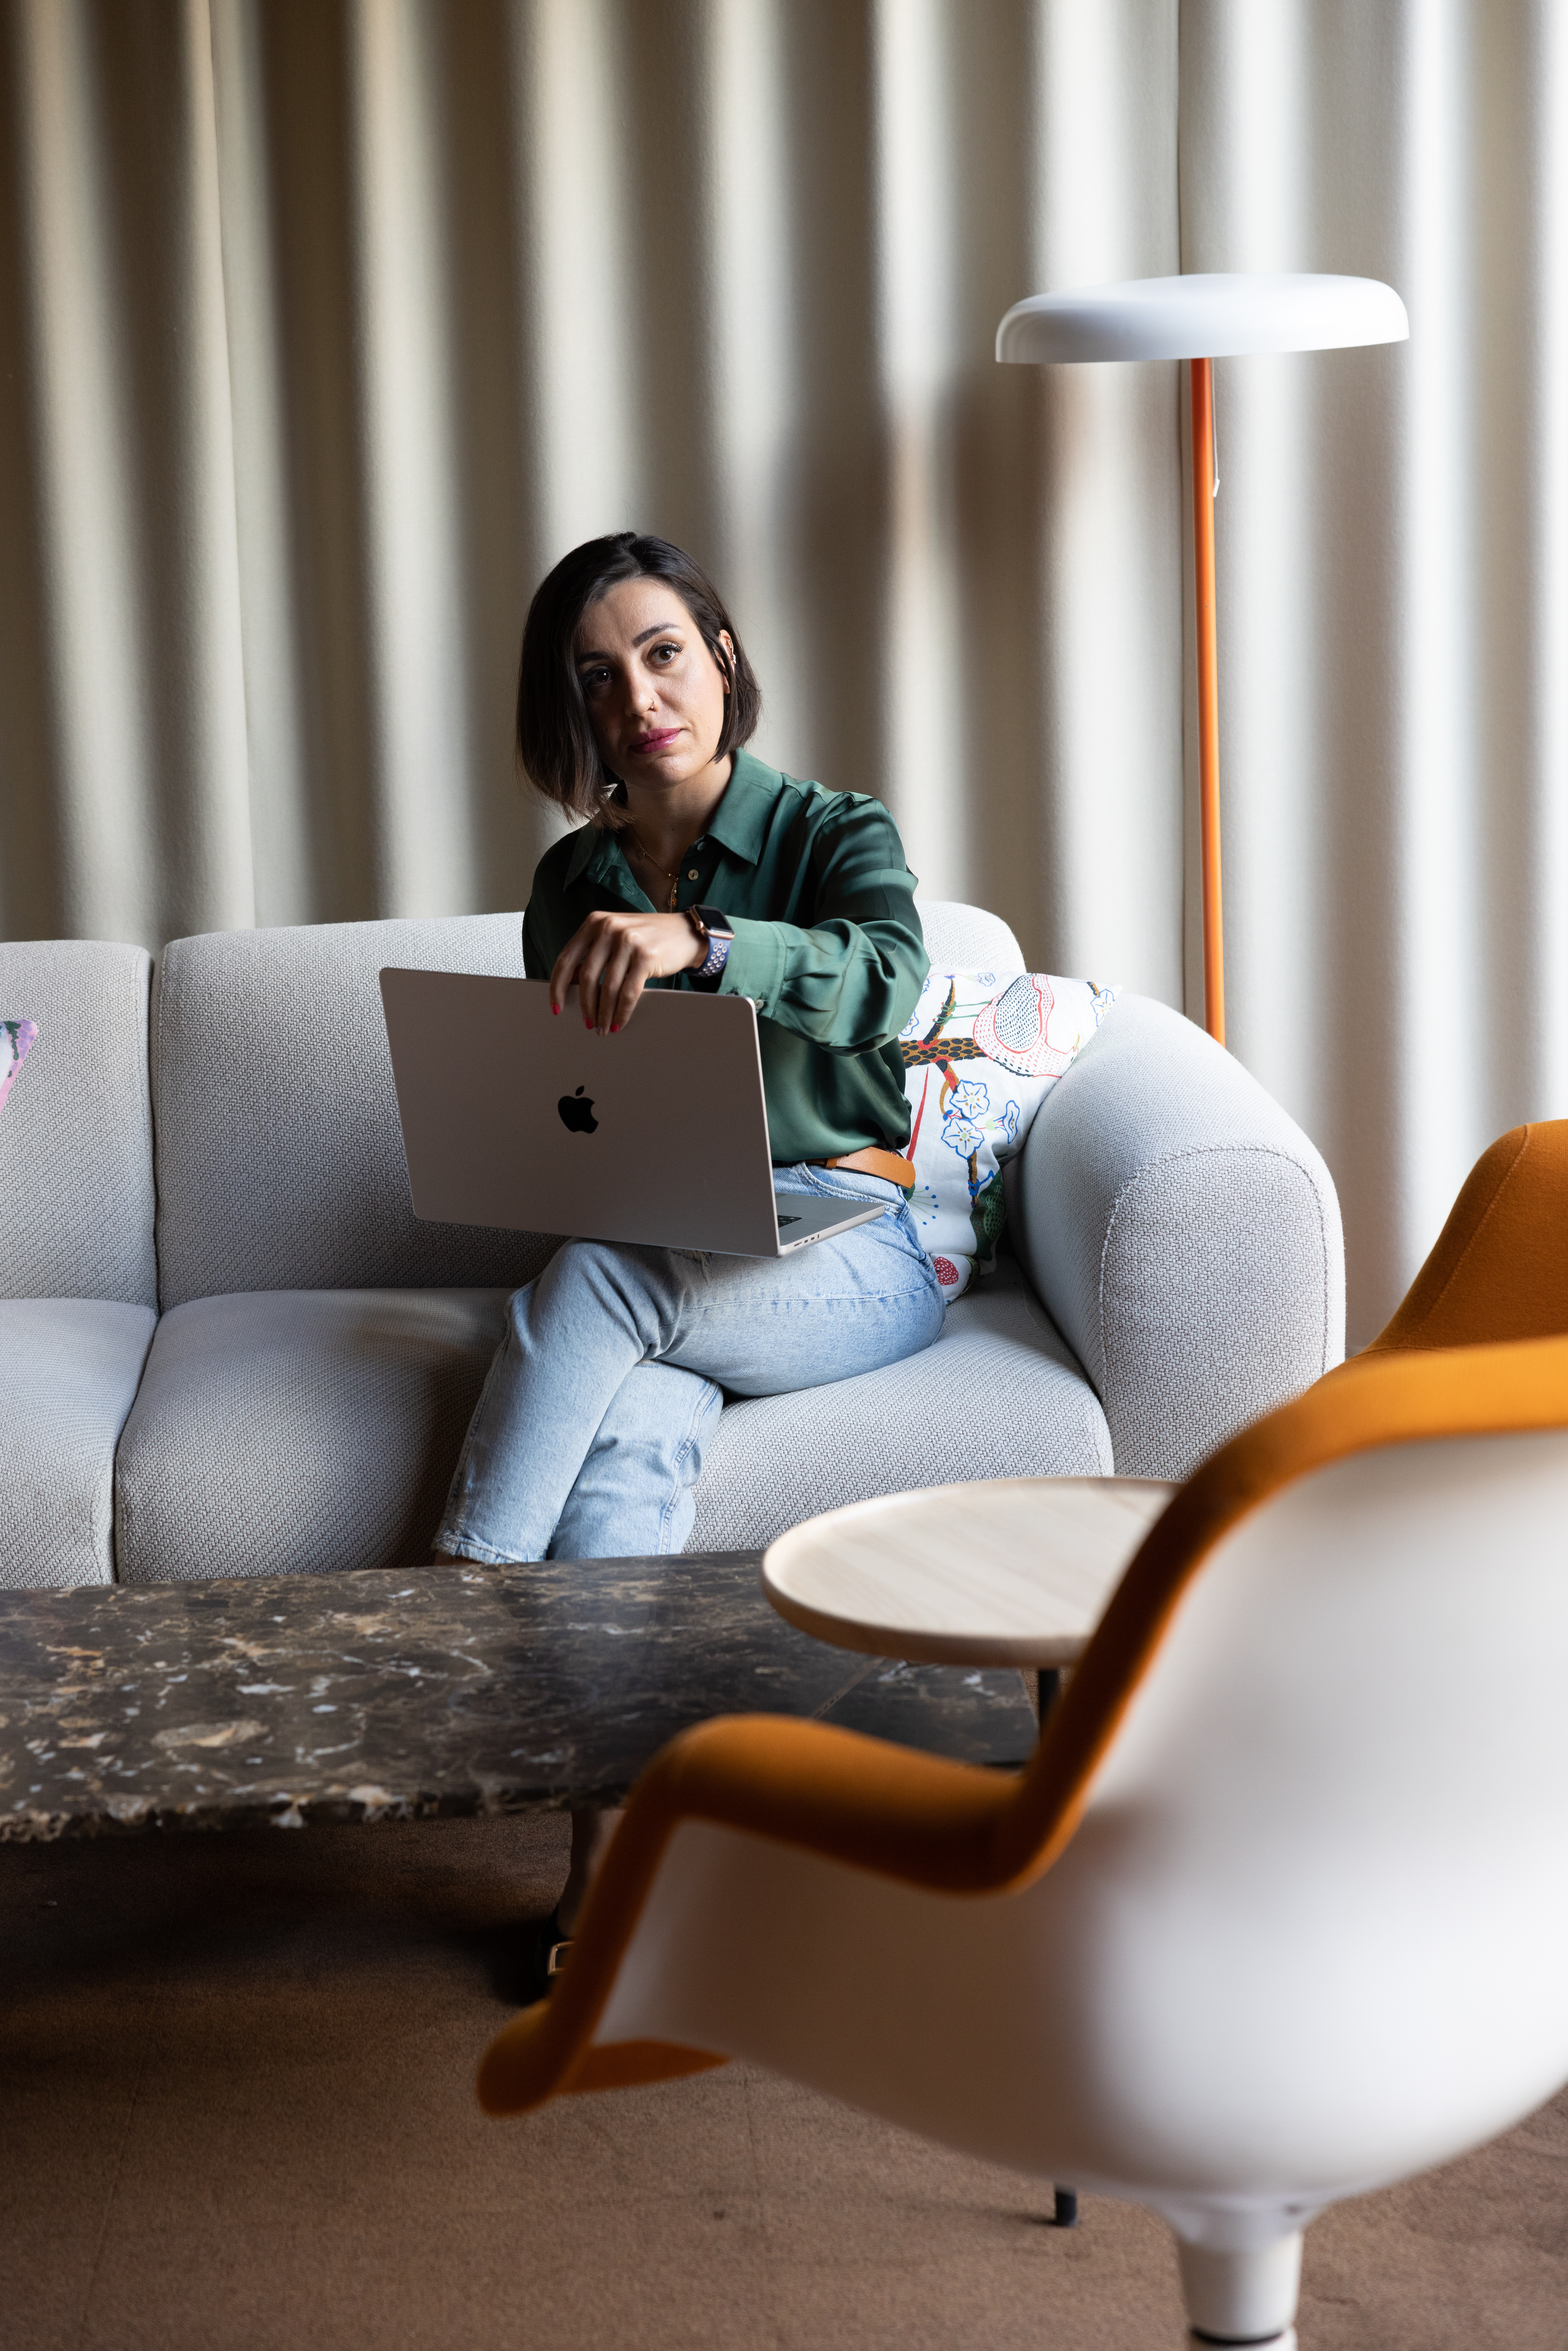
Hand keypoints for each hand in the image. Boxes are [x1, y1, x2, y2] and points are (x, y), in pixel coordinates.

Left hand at [550, 909, 703, 1033]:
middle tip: (587, 1023)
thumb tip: (572, 986)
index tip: (556, 1006)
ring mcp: (628, 941)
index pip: (566, 959)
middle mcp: (608, 928)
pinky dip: (622, 1012)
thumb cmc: (647, 938)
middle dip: (585, 1005)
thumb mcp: (615, 937)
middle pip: (586, 976)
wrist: (685, 932)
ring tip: (603, 1027)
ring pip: (607, 987)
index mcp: (594, 923)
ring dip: (604, 1013)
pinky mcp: (646, 956)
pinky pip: (628, 993)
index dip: (558, 986)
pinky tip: (619, 1022)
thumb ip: (594, 953)